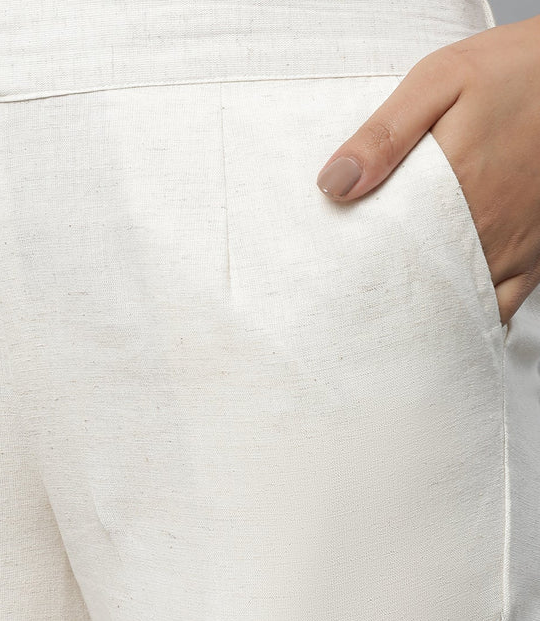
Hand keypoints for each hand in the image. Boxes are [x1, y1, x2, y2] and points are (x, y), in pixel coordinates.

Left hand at [315, 15, 539, 326]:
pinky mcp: (535, 257)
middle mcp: (484, 228)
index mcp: (450, 189)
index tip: (331, 278)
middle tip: (354, 301)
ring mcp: (512, 248)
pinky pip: (500, 307)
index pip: (386, 253)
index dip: (356, 272)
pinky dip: (470, 317)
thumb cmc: (516, 72)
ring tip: (390, 315)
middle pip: (417, 286)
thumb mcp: (441, 80)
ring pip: (455, 304)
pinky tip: (445, 318)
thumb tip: (334, 183)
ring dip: (423, 313)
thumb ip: (385, 133)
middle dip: (385, 298)